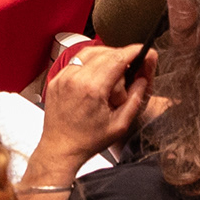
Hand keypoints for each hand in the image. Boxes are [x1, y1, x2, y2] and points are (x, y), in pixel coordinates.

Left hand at [37, 41, 150, 160]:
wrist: (61, 149)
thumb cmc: (88, 141)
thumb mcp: (120, 124)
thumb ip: (135, 98)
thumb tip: (143, 78)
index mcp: (93, 89)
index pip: (117, 58)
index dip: (133, 52)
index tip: (143, 50)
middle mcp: (76, 78)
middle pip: (105, 53)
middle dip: (121, 58)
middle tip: (128, 73)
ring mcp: (63, 77)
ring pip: (89, 52)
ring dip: (105, 57)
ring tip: (112, 76)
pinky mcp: (57, 79)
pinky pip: (76, 61)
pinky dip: (89, 63)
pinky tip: (95, 78)